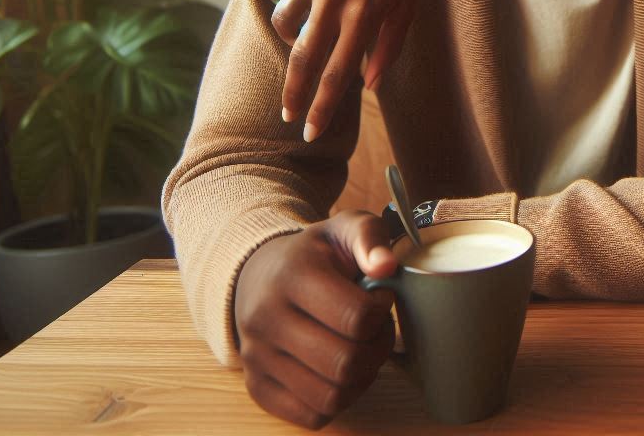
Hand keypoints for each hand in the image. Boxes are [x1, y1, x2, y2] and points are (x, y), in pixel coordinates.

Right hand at [233, 212, 400, 428]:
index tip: (381, 298)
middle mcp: (265, 319)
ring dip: (361, 378)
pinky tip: (341, 372)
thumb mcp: (344, 228)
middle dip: (377, 349)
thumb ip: (371, 237)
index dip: (382, 312)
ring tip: (362, 349)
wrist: (256, 274)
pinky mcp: (257, 387)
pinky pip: (312, 415)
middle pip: (345, 362)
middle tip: (377, 329)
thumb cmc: (314, 254)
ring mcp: (256, 358)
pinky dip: (338, 400)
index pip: (356, 316)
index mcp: (291, 276)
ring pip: (331, 396)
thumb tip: (387, 266)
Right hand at [263, 0, 452, 140]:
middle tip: (287, 114)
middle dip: (294, 93)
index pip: (337, 76)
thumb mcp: (408, 4)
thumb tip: (368, 85)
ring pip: (284, 22)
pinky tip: (290, 0)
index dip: (322, 108)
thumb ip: (388, 46)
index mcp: (365, 15)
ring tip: (301, 44)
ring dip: (290, 40)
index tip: (310, 132)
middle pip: (304, 59)